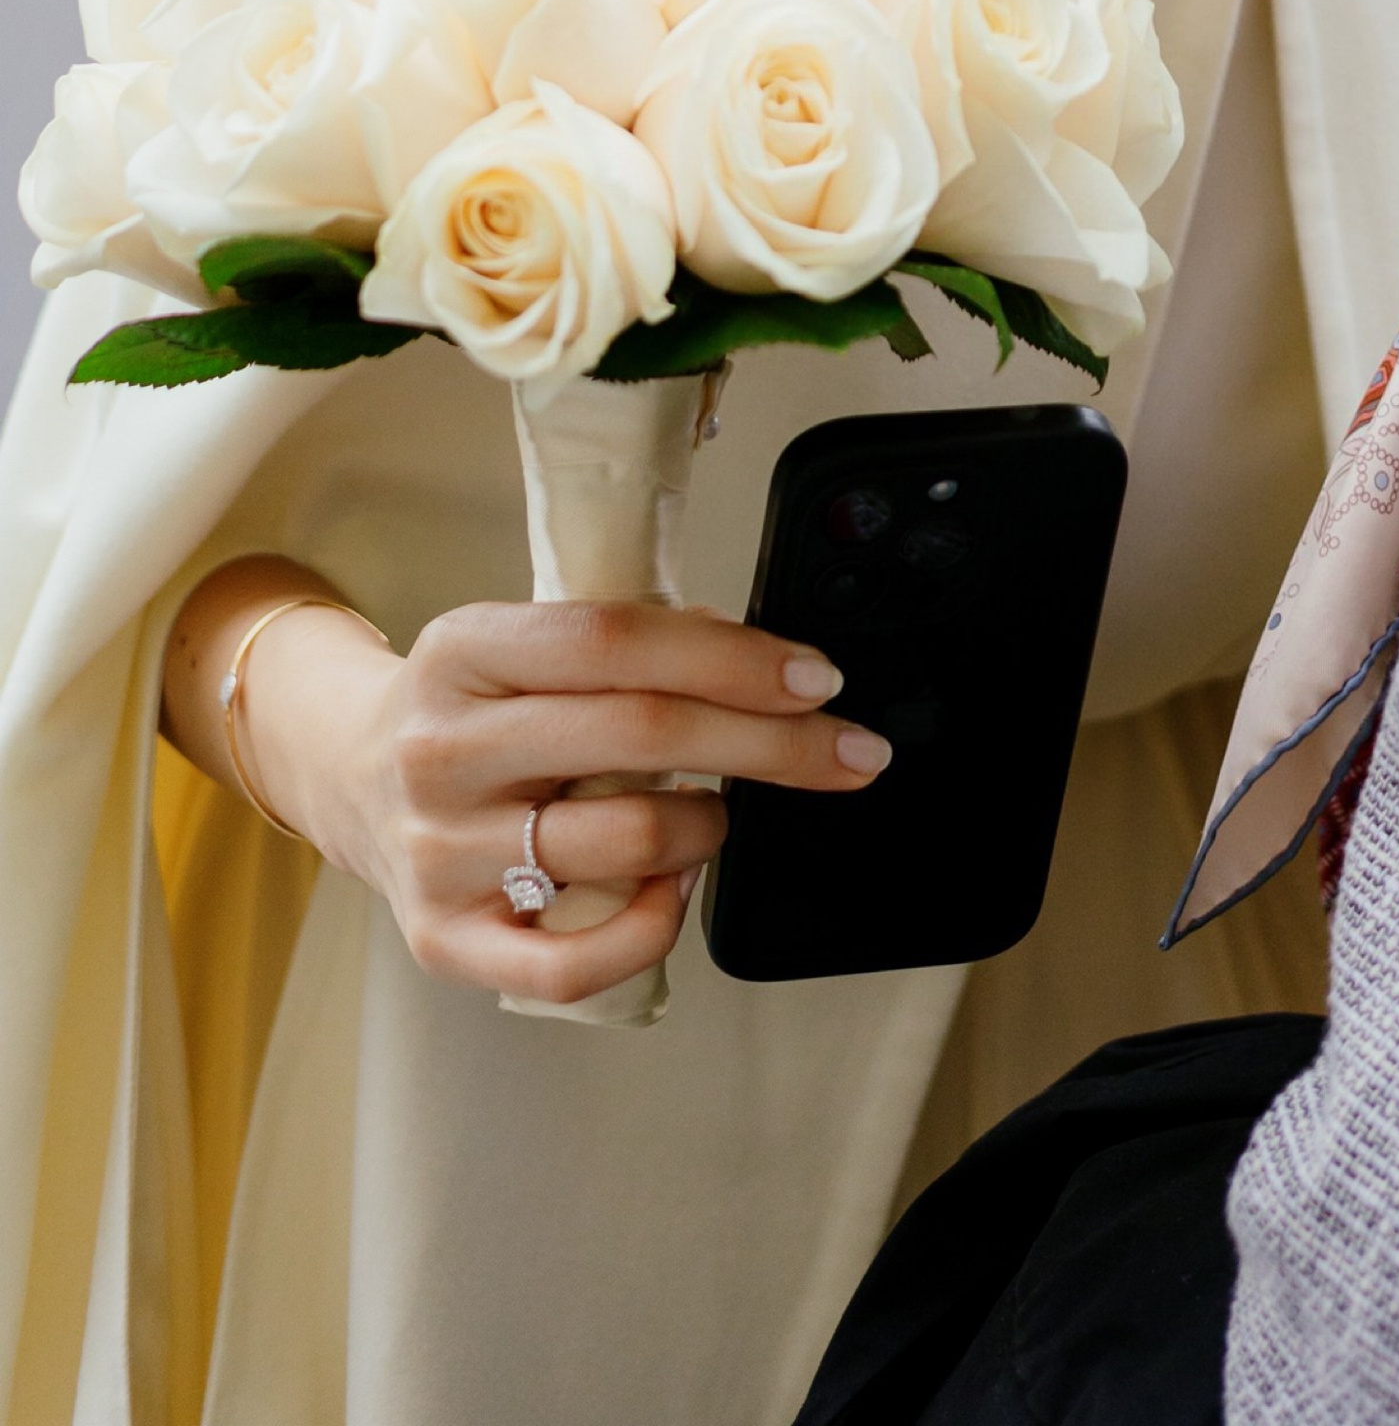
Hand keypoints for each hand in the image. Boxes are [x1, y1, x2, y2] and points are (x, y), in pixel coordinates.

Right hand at [166, 560, 887, 1002]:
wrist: (349, 778)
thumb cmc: (474, 708)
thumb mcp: (523, 644)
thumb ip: (625, 648)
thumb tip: (767, 667)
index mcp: (464, 650)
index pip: (614, 640)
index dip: (730, 655)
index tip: (817, 677)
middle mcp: (441, 749)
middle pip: (637, 733)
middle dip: (771, 742)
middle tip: (848, 750)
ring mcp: (437, 851)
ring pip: (621, 842)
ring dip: (707, 824)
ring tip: (716, 813)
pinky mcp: (444, 939)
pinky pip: (573, 960)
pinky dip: (652, 926)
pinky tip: (675, 889)